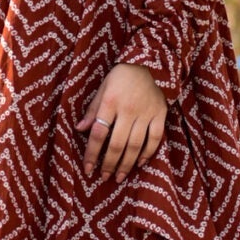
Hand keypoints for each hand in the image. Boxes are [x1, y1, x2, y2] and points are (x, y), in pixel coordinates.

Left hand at [79, 62, 167, 179]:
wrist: (151, 62)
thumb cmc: (122, 75)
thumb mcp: (103, 87)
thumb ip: (92, 109)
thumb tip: (80, 129)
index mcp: (110, 102)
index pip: (98, 133)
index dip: (92, 153)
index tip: (88, 168)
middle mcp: (128, 109)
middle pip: (117, 144)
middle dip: (109, 164)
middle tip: (103, 177)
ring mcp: (146, 113)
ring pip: (135, 145)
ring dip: (126, 164)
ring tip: (119, 177)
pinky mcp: (160, 114)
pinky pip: (155, 138)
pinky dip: (148, 153)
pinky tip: (140, 163)